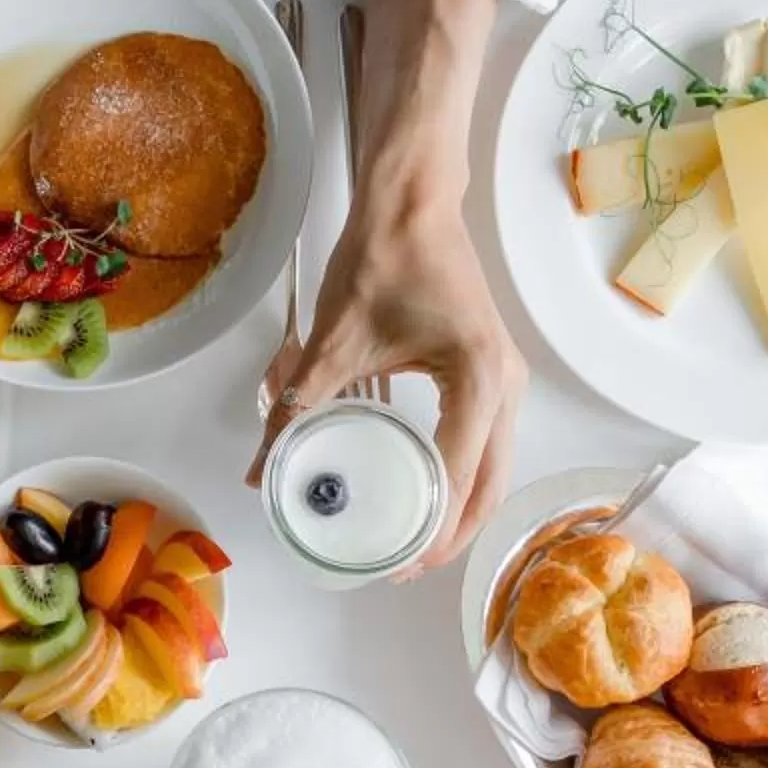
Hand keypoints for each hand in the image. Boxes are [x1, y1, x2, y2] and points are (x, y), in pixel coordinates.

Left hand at [247, 0, 527, 575]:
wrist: (413, 199)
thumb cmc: (382, 257)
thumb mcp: (332, 342)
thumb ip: (295, 409)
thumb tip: (262, 469)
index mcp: (476, 380)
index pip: (458, 478)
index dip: (429, 530)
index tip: (394, 564)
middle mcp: (504, 384)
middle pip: (489, 486)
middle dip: (450, 534)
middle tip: (402, 568)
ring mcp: (506, 378)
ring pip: (494, 467)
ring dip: (460, 509)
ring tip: (415, 544)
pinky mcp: (492, 372)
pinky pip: (487, 442)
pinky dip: (463, 477)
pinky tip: (427, 496)